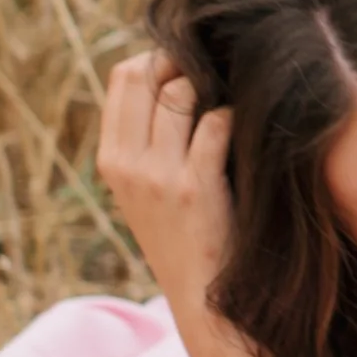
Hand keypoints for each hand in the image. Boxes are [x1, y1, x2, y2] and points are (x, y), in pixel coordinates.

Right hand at [99, 50, 234, 320]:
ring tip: (233, 105)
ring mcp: (156, 175)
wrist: (201, 296)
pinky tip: (246, 133)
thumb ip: (147, 136)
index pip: (124, 76)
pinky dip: (235, 118)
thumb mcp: (146, 187)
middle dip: (187, 65)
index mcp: (110, 159)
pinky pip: (216, 123)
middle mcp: (125, 163)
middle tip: (219, 79)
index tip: (192, 68)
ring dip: (214, 91)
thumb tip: (172, 71)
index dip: (160, 60)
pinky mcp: (194, 187)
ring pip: (182, 92)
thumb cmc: (185, 233)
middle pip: (149, 75)